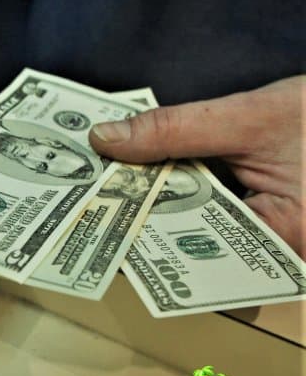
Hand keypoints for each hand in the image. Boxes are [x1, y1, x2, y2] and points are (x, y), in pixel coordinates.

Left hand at [89, 76, 304, 257]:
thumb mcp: (253, 117)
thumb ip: (178, 130)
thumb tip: (108, 140)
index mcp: (283, 243)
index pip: (187, 245)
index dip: (134, 228)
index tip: (91, 213)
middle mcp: (278, 258)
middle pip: (188, 241)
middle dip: (143, 215)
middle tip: (91, 197)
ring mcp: (274, 247)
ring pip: (198, 230)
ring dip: (161, 204)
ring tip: (113, 188)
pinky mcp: (267, 229)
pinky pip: (213, 219)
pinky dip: (184, 198)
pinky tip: (153, 182)